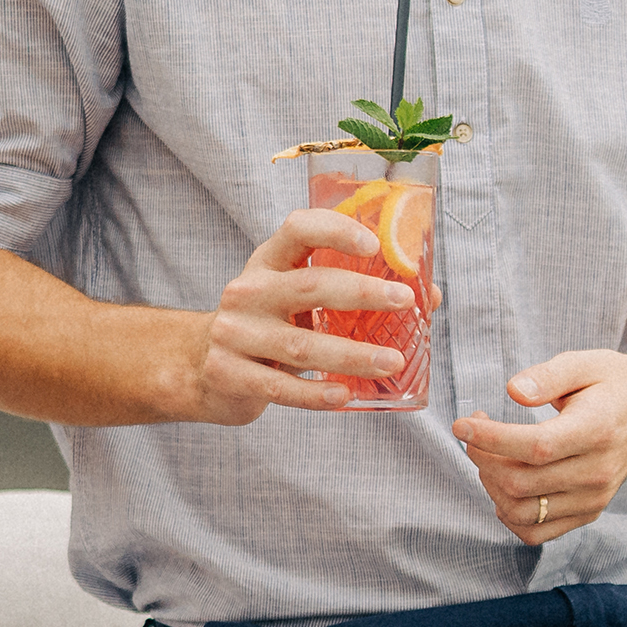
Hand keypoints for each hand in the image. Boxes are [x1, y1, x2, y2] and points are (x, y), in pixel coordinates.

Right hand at [183, 207, 419, 422]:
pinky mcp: (229, 374)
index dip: (336, 230)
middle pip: (309, 286)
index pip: (298, 229)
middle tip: (403, 302)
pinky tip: (345, 396)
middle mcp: (248, 292)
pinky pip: (280, 387)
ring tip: (391, 361)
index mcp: (267, 262)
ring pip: (300, 345)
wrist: (197, 366)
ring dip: (351, 355)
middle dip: (362, 293)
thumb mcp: (295, 299)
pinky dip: (315, 394)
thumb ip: (350, 294)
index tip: (373, 244)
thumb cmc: (265, 326)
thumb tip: (429, 295)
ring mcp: (235, 334)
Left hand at [454, 349, 626, 542]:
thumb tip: (514, 390)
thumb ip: (547, 376)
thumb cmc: (614, 385)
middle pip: (520, 482)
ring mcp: (593, 498)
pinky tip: (503, 482)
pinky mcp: (588, 512)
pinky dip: (507, 512)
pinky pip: (535, 531)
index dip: (490, 439)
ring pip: (521, 511)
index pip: (535, 447)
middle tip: (475, 432)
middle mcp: (597, 471)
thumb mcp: (584, 364)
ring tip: (490, 455)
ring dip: (490, 485)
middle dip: (482, 457)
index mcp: (598, 430)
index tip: (462, 424)